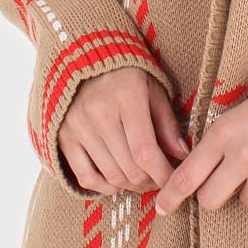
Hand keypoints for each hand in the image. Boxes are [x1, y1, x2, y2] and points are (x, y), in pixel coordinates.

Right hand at [57, 66, 190, 193]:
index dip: (163, 173)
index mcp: (127, 96)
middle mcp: (98, 112)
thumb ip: (167, 124)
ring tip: (143, 179)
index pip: (145, 150)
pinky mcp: (64, 137)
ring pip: (111, 175)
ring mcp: (78, 126)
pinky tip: (117, 182)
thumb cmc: (127, 76)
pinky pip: (85, 177)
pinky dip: (105, 187)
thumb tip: (183, 156)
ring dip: (131, 186)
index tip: (174, 181)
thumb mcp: (153, 90)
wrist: (85, 60)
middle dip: (150, 181)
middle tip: (161, 179)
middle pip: (129, 167)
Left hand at [153, 93, 247, 215]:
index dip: (171, 195)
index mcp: (225, 134)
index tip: (161, 208)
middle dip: (215, 195)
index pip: (188, 174)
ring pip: (246, 202)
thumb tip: (194, 174)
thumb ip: (218, 143)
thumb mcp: (239, 115)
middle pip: (211, 200)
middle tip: (228, 182)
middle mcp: (245, 156)